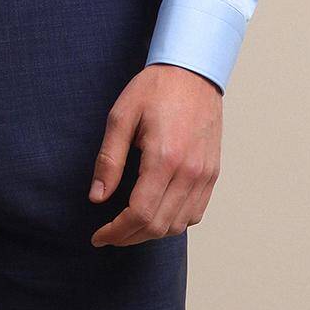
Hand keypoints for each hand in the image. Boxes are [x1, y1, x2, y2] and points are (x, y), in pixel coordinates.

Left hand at [88, 62, 222, 246]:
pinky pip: (195, 213)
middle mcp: (189, 171)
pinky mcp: (212, 173)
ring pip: (179, 225)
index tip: (99, 236)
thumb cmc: (156, 89)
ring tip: (129, 226)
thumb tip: (97, 196)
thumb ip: (109, 159)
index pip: (141, 213)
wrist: (193, 72)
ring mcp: (205, 175)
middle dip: (129, 237)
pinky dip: (174, 222)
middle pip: (159, 226)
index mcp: (164, 157)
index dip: (117, 231)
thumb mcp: (121, 116)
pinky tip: (156, 212)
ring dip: (152, 233)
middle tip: (109, 234)